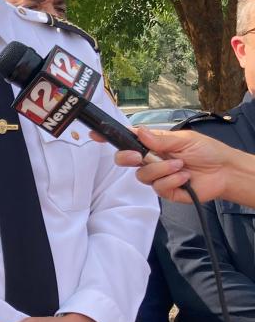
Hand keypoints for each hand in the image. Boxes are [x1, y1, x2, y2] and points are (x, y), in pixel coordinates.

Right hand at [113, 127, 239, 203]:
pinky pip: (157, 187)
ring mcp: (157, 176)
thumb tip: (138, 131)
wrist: (224, 172)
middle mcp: (152, 159)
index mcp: (154, 143)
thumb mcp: (184, 139)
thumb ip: (160, 139)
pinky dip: (172, 180)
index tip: (96, 135)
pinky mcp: (165, 190)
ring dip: (162, 169)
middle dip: (127, 158)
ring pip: (142, 175)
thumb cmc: (207, 151)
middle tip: (140, 157)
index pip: (128, 139)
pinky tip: (185, 177)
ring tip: (181, 166)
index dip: (111, 137)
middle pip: (125, 160)